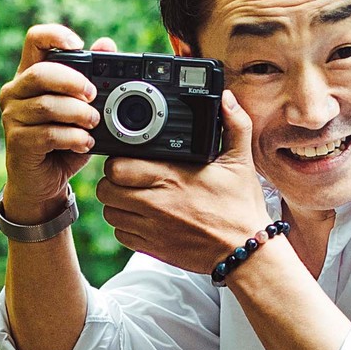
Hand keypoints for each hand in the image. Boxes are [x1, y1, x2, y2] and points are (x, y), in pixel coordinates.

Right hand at [0, 24, 117, 223]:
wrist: (42, 184)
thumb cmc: (62, 142)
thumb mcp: (81, 108)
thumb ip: (92, 78)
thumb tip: (107, 43)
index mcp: (29, 75)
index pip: (35, 39)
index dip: (56, 35)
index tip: (79, 45)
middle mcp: (14, 92)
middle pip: (41, 73)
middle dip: (74, 82)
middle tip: (94, 96)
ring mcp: (11, 117)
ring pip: (47, 105)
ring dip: (78, 114)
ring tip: (94, 123)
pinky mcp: (17, 142)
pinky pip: (47, 134)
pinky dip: (73, 137)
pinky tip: (85, 143)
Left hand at [95, 91, 269, 274]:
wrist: (245, 251)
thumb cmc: (241, 207)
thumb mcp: (241, 162)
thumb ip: (233, 125)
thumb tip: (227, 99)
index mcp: (171, 177)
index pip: (117, 167)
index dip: (119, 161)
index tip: (130, 160)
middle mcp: (156, 203)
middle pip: (106, 189)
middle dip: (113, 182)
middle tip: (128, 179)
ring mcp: (152, 228)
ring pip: (110, 212)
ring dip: (117, 204)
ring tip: (134, 197)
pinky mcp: (152, 248)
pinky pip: (121, 235)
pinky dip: (126, 226)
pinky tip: (142, 218)